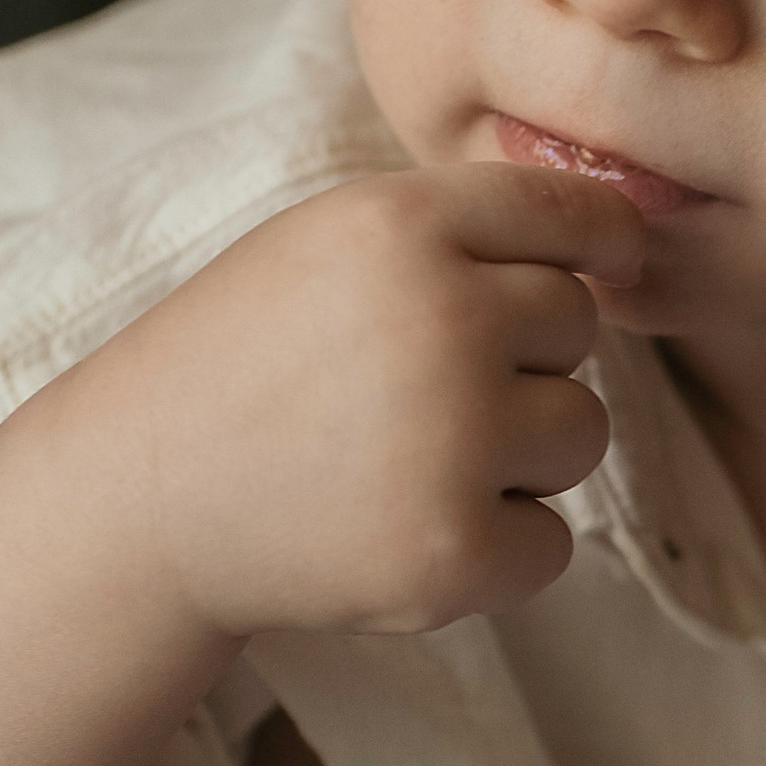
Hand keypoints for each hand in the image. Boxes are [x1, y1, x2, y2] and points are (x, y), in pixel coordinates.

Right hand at [99, 160, 645, 644]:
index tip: (614, 259)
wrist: (141, 501)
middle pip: (579, 327)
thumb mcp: (328, 245)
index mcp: (402, 226)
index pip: (574, 212)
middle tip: (415, 389)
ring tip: (404, 457)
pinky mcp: (454, 552)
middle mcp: (440, 321)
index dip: (605, 239)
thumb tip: (625, 241)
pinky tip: (401, 525)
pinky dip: (494, 549)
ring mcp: (452, 442)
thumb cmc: (248, 360)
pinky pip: (552, 541)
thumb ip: (459, 230)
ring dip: (518, 454)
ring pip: (581, 433)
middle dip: (522, 357)